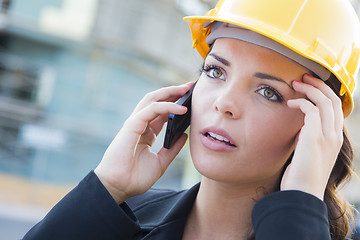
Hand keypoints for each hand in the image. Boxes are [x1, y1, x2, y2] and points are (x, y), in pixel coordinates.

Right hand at [94, 82, 193, 203]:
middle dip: (173, 92)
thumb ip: (172, 149)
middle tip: (190, 86)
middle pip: (157, 101)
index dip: (175, 104)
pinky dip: (166, 107)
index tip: (190, 99)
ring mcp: (135, 124)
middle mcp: (140, 125)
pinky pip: (151, 110)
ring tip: (186, 89)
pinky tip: (181, 108)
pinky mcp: (132, 125)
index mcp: (146, 133)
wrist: (119, 188)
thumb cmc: (135, 177)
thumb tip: (185, 136)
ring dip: (169, 92)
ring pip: (152, 100)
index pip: (161, 112)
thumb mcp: (161, 162)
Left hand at [281, 74, 342, 199]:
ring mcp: (327, 136)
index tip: (310, 86)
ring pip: (324, 101)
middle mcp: (334, 135)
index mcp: (334, 139)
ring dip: (309, 89)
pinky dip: (301, 103)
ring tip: (295, 83)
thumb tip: (299, 127)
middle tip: (304, 77)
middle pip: (333, 100)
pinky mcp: (315, 137)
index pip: (335, 109)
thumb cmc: (300, 175)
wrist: (301, 192)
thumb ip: (307, 138)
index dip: (324, 94)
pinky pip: (311, 110)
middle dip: (319, 85)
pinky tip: (290, 104)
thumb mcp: (307, 153)